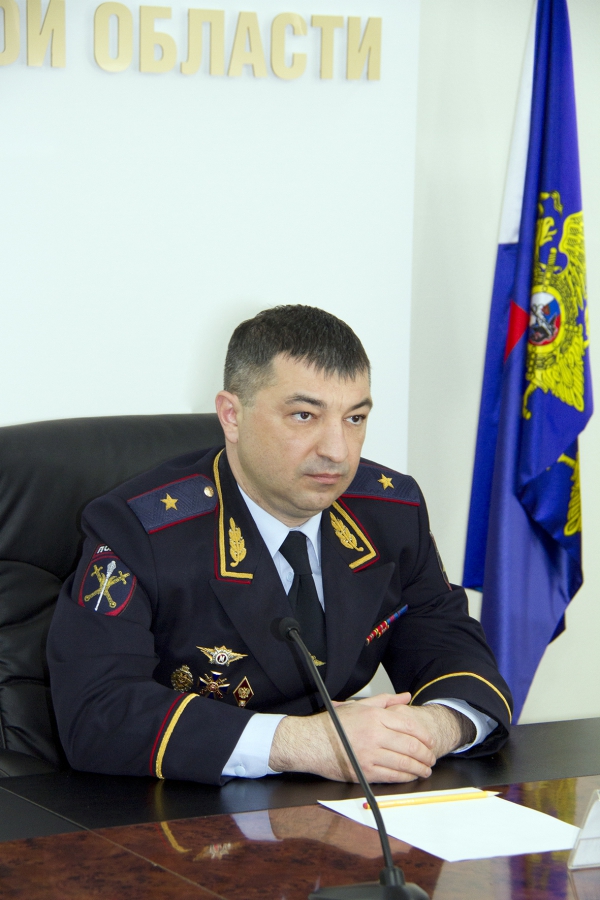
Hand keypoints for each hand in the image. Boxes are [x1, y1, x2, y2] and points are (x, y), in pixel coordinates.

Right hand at [269, 692, 466, 782]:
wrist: (312, 742)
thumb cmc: (334, 724)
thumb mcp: (360, 705)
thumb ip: (386, 701)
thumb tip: (406, 697)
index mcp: (374, 717)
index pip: (409, 727)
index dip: (424, 737)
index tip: (430, 742)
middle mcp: (374, 735)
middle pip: (410, 747)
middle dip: (425, 755)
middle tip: (431, 758)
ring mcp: (369, 755)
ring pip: (404, 764)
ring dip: (419, 768)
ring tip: (425, 769)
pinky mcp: (364, 772)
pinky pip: (391, 776)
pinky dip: (405, 777)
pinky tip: (411, 776)